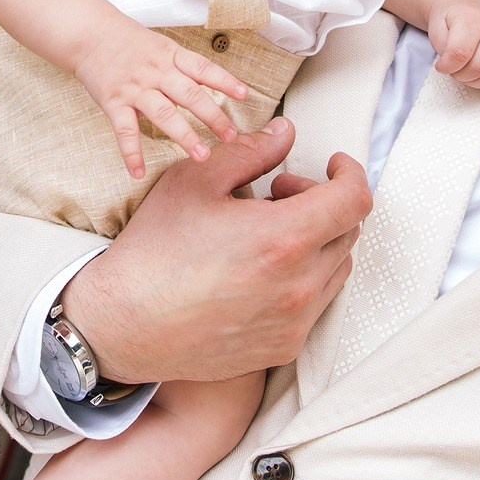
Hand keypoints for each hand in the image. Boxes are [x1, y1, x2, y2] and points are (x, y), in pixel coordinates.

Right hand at [60, 117, 371, 382]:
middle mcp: (299, 286)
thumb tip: (286, 133)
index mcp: (282, 239)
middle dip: (322, 201)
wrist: (125, 324)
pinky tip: (261, 268)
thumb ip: (250, 152)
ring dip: (316, 240)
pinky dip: (303, 276)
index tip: (333, 165)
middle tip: (277, 192)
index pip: (354, 201)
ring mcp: (294, 322)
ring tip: (267, 231)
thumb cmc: (155, 251)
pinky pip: (317, 303)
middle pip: (347, 231)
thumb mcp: (195, 182)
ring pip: (337, 268)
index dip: (350, 173)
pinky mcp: (284, 347)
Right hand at [71, 23, 252, 177]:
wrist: (89, 34)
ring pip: (163, 114)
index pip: (202, 68)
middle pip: (189, 94)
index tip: (244, 95)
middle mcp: (155, 72)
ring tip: (202, 156)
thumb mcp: (161, 46)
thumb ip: (184, 67)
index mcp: (170, 56)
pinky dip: (131, 153)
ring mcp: (134, 88)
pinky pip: (124, 130)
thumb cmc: (129, 42)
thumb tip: (215, 85)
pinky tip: (138, 172)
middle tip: (231, 137)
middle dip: (213, 116)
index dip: (224, 81)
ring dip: (184, 136)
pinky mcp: (113, 102)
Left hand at [428, 0, 479, 87]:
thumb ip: (441, 47)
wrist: (462, 7)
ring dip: (472, 80)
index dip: (447, 66)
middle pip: (477, 66)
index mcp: (471, 18)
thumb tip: (450, 66)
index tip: (440, 66)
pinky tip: (474, 74)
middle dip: (459, 74)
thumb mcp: (435, 28)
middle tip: (451, 68)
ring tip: (462, 70)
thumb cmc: (449, 20)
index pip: (460, 52)